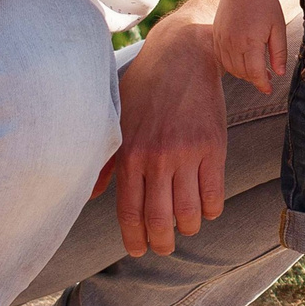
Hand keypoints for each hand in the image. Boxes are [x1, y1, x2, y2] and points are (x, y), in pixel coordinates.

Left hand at [95, 16, 226, 256]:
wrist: (182, 55)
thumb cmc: (145, 87)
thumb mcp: (118, 119)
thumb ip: (106, 160)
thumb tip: (91, 196)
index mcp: (129, 155)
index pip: (130, 211)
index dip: (134, 238)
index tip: (138, 250)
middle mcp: (156, 159)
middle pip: (160, 221)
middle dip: (161, 243)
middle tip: (163, 248)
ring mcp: (186, 154)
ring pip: (189, 213)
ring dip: (188, 228)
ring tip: (186, 227)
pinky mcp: (212, 147)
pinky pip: (213, 194)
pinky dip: (210, 210)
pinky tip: (206, 208)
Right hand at [212, 0, 288, 94]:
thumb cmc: (264, 3)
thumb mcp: (278, 27)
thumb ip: (279, 52)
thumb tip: (279, 73)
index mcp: (250, 42)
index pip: (255, 73)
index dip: (262, 84)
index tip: (269, 90)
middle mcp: (233, 43)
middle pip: (242, 73)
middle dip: (255, 79)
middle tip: (266, 77)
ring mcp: (222, 39)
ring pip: (230, 68)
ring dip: (243, 73)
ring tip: (256, 69)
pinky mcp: (216, 34)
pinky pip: (221, 57)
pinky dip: (231, 64)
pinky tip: (242, 60)